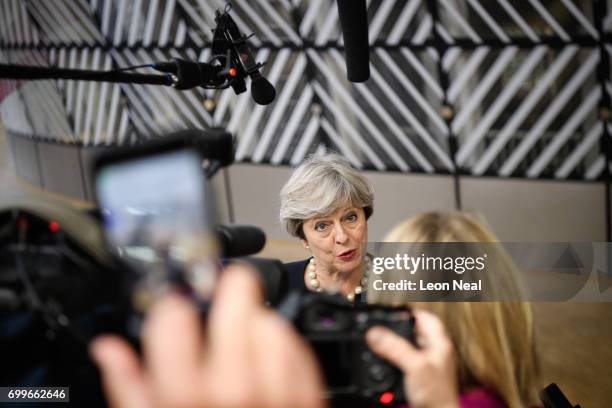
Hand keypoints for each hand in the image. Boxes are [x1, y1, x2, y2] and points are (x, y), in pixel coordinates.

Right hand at [90, 264, 325, 407]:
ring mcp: (276, 391)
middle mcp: (233, 389)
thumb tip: (108, 348)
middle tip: (226, 287)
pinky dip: (283, 343)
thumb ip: (128, 388)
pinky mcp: (307, 397)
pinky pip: (297, 346)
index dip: (172, 307)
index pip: (174, 318)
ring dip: (257, 319)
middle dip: (228, 287)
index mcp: (184, 398)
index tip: (176, 311)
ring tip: (246, 335)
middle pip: (235, 302)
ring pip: (270, 320)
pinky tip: (269, 358)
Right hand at [366, 310, 458, 407]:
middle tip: (384, 327)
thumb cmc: (436, 396)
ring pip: (411, 347)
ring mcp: (429, 366)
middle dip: (399, 328)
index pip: (427, 318)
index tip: (394, 312)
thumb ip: (394, 348)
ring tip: (382, 343)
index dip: (411, 312)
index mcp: (440, 344)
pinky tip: (387, 363)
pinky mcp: (421, 379)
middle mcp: (436, 353)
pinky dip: (396, 359)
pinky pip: (407, 362)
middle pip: (416, 332)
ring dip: (396, 344)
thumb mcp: (413, 366)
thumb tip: (375, 333)